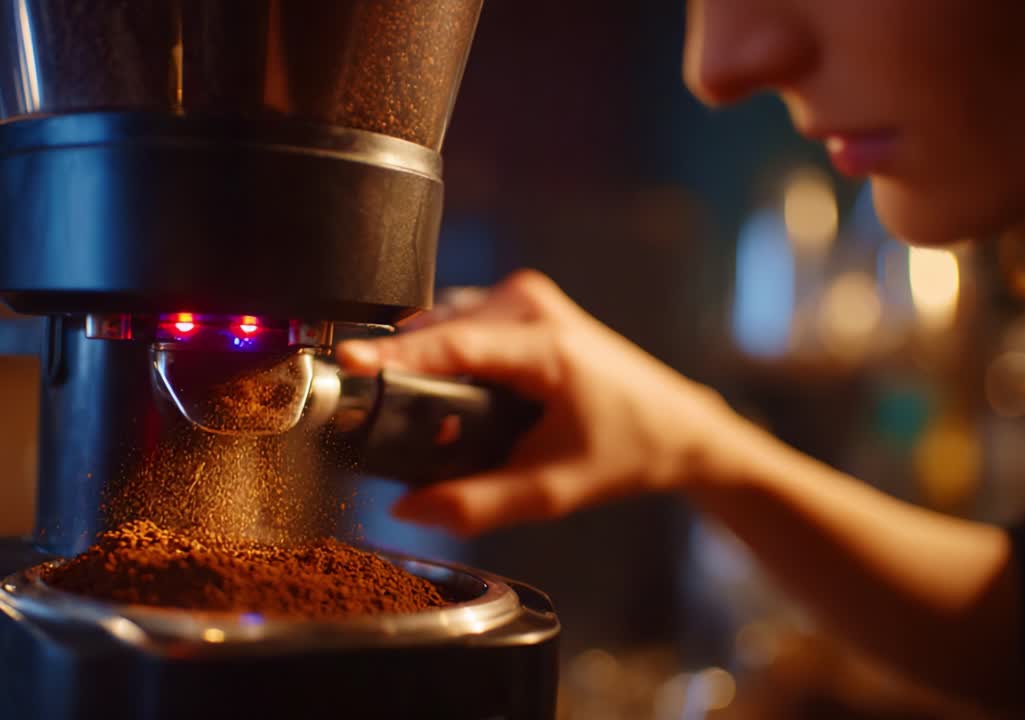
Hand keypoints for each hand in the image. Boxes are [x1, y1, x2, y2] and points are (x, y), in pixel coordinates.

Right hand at [335, 269, 747, 535]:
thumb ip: (478, 504)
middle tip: (374, 416)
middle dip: (401, 368)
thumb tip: (409, 508)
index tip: (347, 362)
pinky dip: (443, 350)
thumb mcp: (552, 491)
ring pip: (445, 320)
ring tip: (409, 409)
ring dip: (421, 359)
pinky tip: (442, 389)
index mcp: (547, 346)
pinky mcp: (524, 302)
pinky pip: (461, 319)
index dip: (395, 355)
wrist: (677, 425)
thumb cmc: (626, 452)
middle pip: (439, 329)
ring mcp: (529, 297)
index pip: (454, 344)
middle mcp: (533, 306)